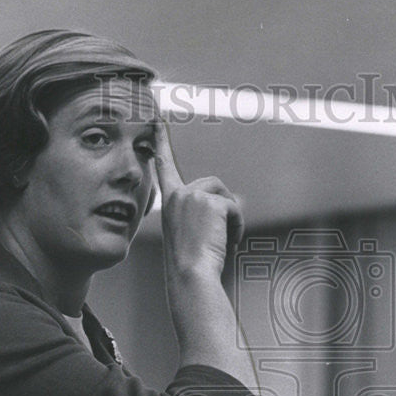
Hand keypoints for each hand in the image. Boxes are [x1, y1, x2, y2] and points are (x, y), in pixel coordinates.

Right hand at [155, 116, 243, 280]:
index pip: (165, 165)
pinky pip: (234, 208)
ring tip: (223, 241)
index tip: (158, 120)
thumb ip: (199, 215)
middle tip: (221, 237)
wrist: (191, 275)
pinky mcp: (209, 201)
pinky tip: (228, 242)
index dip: (162, 142)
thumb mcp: (190, 234)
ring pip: (225, 197)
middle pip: (214, 186)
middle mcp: (178, 193)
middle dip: (224, 209)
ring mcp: (192, 195)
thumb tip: (229, 205)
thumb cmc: (190, 264)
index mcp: (169, 201)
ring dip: (231, 219)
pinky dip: (237, 226)